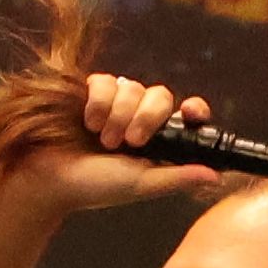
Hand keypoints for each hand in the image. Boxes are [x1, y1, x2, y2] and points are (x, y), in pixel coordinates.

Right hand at [31, 72, 224, 220]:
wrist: (51, 179)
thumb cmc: (95, 186)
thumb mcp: (142, 184)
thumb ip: (177, 177)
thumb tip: (216, 176)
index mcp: (157, 140)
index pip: (185, 115)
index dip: (194, 109)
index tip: (190, 112)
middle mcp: (139, 118)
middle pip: (162, 95)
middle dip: (147, 117)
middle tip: (129, 142)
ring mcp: (115, 104)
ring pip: (134, 88)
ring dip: (119, 115)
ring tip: (103, 140)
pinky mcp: (91, 93)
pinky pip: (107, 80)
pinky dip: (99, 101)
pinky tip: (89, 121)